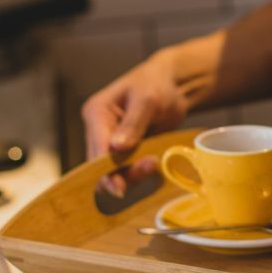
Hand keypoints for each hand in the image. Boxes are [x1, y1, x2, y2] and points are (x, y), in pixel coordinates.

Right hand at [81, 50, 189, 195]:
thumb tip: (115, 148)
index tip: (119, 188)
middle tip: (150, 166)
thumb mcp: (147, 101)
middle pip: (102, 165)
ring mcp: (111, 142)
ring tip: (155, 163)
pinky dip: (139, 171)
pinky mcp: (126, 150)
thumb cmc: (158, 84)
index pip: (97, 147)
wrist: (175, 85)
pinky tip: (155, 163)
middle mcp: (99, 130)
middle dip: (123, 173)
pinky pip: (127, 169)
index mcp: (96, 113)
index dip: (106, 170)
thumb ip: (133, 124)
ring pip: (114, 171)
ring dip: (133, 174)